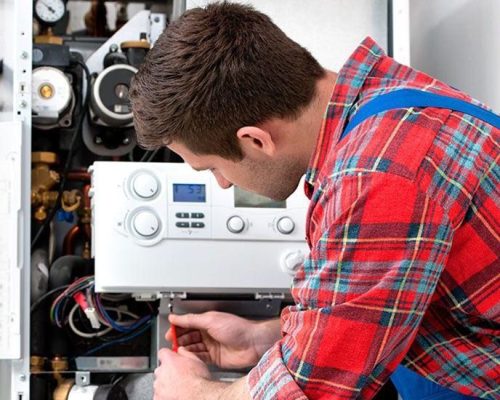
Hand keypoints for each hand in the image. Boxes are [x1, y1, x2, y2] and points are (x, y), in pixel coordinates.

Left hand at [154, 347, 210, 399]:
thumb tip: (181, 350)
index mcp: (169, 360)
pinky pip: (159, 394)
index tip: (172, 358)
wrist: (198, 395)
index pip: (162, 352)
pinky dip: (165, 394)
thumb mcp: (196, 360)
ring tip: (179, 387)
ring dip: (166, 383)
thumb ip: (185, 353)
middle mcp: (161, 372)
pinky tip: (176, 394)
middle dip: (168, 371)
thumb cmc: (198, 380)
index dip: (168, 355)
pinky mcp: (158, 397)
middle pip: (161, 368)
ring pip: (160, 382)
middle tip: (179, 375)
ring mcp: (158, 386)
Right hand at [166, 311, 280, 368]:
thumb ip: (191, 320)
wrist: (253, 343)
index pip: (188, 323)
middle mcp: (209, 333)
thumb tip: (176, 317)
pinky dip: (192, 357)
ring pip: (193, 347)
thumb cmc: (238, 328)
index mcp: (207, 321)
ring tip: (179, 350)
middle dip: (179, 339)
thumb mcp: (211, 320)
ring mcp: (211, 345)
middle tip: (172, 342)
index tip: (170, 331)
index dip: (178, 327)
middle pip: (189, 336)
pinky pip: (199, 357)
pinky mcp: (214, 358)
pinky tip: (188, 356)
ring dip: (185, 348)